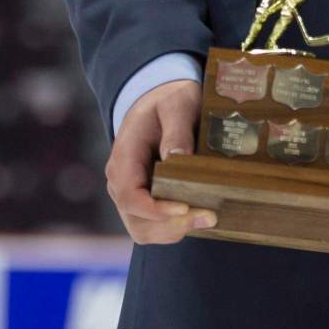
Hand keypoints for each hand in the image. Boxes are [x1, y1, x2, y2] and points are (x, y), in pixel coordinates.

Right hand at [105, 78, 213, 243]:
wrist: (159, 97)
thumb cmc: (168, 99)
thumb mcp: (176, 104)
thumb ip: (176, 130)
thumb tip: (177, 159)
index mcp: (124, 157)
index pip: (130, 196)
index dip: (155, 209)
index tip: (184, 207)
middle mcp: (120, 181)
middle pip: (137, 221)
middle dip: (172, 225)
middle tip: (208, 217)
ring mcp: (130, 193)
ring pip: (145, 230)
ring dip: (175, 230)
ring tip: (207, 218)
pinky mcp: (145, 199)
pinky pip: (154, 226)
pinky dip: (175, 227)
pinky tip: (200, 216)